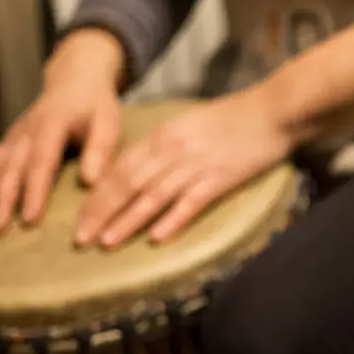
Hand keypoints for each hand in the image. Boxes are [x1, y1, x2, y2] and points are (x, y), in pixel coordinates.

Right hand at [0, 29, 123, 233]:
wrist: (74, 80)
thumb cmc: (95, 105)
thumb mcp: (107, 122)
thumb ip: (99, 150)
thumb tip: (90, 181)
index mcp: (51, 126)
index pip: (41, 162)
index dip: (34, 191)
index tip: (30, 217)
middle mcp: (25, 132)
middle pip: (11, 169)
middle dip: (3, 200)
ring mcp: (13, 137)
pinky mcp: (9, 142)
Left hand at [74, 86, 295, 248]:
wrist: (273, 111)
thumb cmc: (235, 118)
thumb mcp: (190, 123)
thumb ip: (166, 145)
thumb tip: (142, 170)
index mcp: (163, 135)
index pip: (120, 168)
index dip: (97, 195)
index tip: (80, 219)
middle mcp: (173, 150)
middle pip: (128, 184)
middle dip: (101, 212)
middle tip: (81, 239)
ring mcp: (197, 165)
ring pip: (153, 196)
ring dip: (127, 221)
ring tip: (106, 242)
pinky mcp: (221, 178)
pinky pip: (191, 202)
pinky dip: (173, 220)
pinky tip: (157, 238)